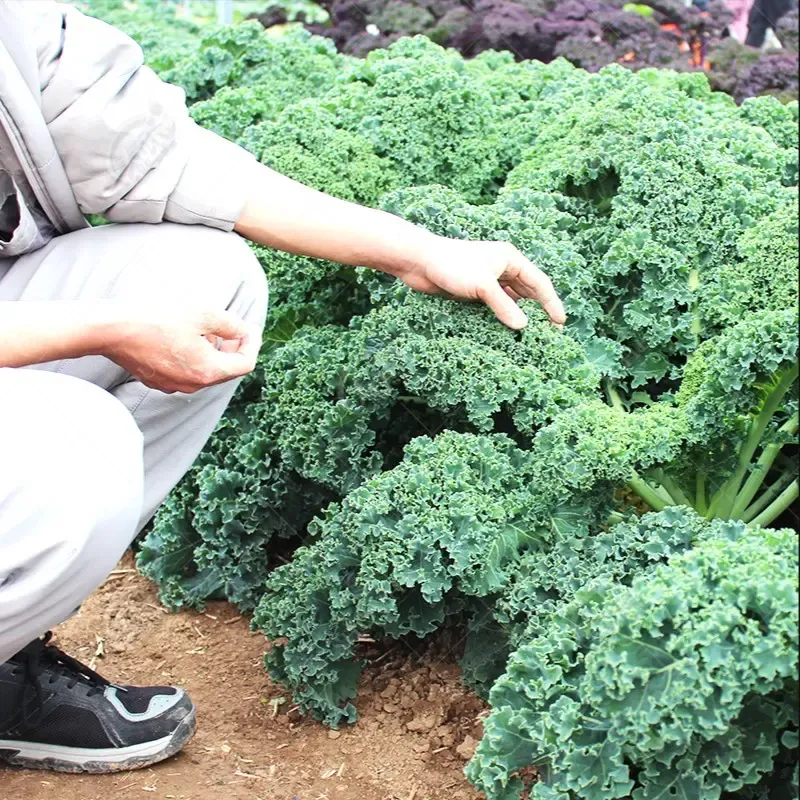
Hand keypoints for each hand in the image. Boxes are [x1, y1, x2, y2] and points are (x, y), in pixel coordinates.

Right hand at [102, 308, 259, 393]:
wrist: (112, 330)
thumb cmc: (157, 319)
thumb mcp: (203, 314)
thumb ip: (231, 324)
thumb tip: (243, 331)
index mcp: (208, 371)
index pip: (245, 363)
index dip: (252, 344)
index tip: (249, 327)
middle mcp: (194, 385)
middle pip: (227, 369)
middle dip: (235, 348)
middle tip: (234, 327)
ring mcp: (175, 385)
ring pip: (207, 371)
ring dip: (215, 352)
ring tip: (210, 331)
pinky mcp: (159, 381)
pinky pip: (187, 372)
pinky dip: (196, 357)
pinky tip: (187, 339)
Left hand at [398, 237, 565, 329]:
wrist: (418, 262)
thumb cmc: (452, 264)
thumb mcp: (482, 285)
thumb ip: (503, 306)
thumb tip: (523, 327)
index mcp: (510, 259)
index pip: (539, 283)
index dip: (551, 303)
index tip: (560, 323)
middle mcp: (502, 269)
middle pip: (527, 293)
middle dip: (538, 312)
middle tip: (548, 336)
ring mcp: (487, 281)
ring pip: (510, 302)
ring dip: (518, 317)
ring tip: (529, 338)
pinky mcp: (473, 292)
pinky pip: (493, 308)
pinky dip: (500, 319)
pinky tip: (504, 333)